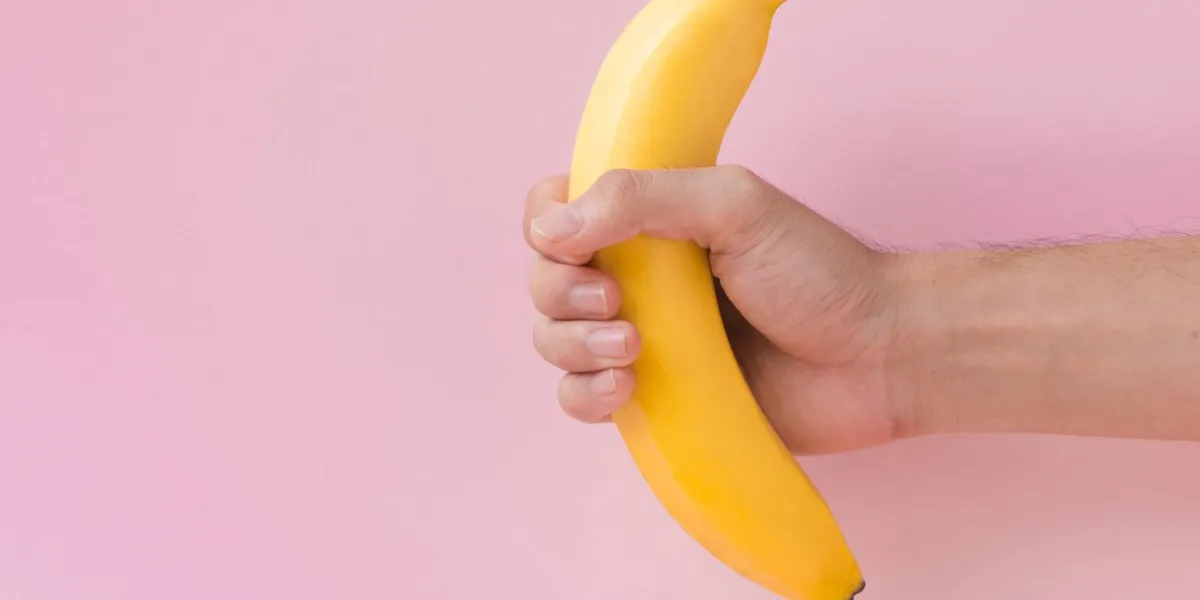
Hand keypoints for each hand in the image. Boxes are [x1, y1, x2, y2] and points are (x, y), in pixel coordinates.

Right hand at [523, 166, 911, 454]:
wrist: (877, 359)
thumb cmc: (817, 272)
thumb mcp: (732, 206)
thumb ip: (641, 198)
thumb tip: (551, 226)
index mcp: (648, 220)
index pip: (555, 210)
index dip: (547, 225)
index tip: (574, 243)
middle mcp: (636, 278)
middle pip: (544, 280)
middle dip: (561, 293)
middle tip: (619, 303)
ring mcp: (640, 340)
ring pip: (552, 341)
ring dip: (572, 345)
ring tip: (634, 349)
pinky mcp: (653, 399)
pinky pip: (580, 399)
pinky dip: (585, 394)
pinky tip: (627, 388)